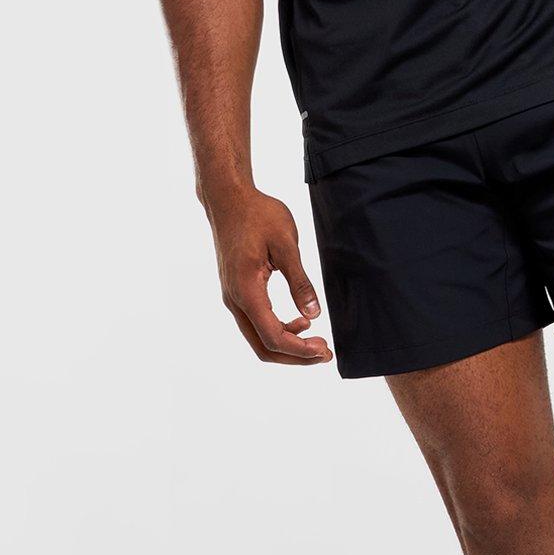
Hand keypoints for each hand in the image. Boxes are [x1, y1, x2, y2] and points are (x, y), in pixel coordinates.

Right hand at [207, 188, 332, 363]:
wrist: (228, 199)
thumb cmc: (258, 215)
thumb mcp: (286, 245)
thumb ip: (300, 282)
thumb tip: (314, 314)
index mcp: (247, 290)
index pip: (272, 336)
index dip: (299, 350)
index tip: (324, 349)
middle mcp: (235, 299)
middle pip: (262, 346)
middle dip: (295, 356)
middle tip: (325, 354)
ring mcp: (233, 296)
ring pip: (258, 337)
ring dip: (287, 344)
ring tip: (316, 340)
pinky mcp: (237, 290)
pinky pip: (256, 321)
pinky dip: (278, 328)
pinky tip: (300, 320)